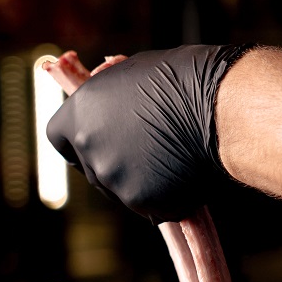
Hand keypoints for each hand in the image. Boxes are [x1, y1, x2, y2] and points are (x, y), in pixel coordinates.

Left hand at [46, 44, 251, 222]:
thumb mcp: (135, 75)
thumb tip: (108, 109)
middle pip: (92, 167)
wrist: (223, 109)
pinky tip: (189, 173)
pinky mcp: (145, 204)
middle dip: (113, 161)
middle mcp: (92, 149)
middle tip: (146, 150)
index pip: (58, 137)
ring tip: (175, 156)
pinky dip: (168, 195)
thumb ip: (112, 100)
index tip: (93, 141)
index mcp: (82, 113)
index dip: (76, 140)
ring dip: (142, 180)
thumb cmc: (186, 80)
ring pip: (123, 189)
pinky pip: (153, 205)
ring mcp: (117, 181)